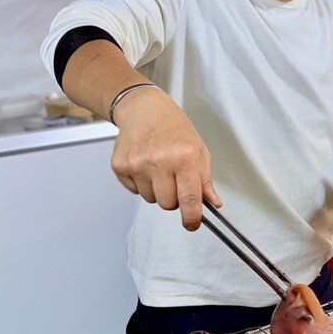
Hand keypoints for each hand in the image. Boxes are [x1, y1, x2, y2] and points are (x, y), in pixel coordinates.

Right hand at [110, 88, 222, 230]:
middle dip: (174, 199)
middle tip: (175, 179)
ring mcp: (137, 164)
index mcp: (184, 157)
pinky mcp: (119, 166)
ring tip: (159, 167)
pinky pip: (134, 191)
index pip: (189, 199)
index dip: (192, 218)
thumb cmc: (174, 128)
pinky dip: (141, 183)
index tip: (192, 224)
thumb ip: (205, 180)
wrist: (144, 109)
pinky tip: (145, 165)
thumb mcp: (198, 150)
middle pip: (167, 205)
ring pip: (150, 199)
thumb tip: (213, 204)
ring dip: (157, 190)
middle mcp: (159, 161)